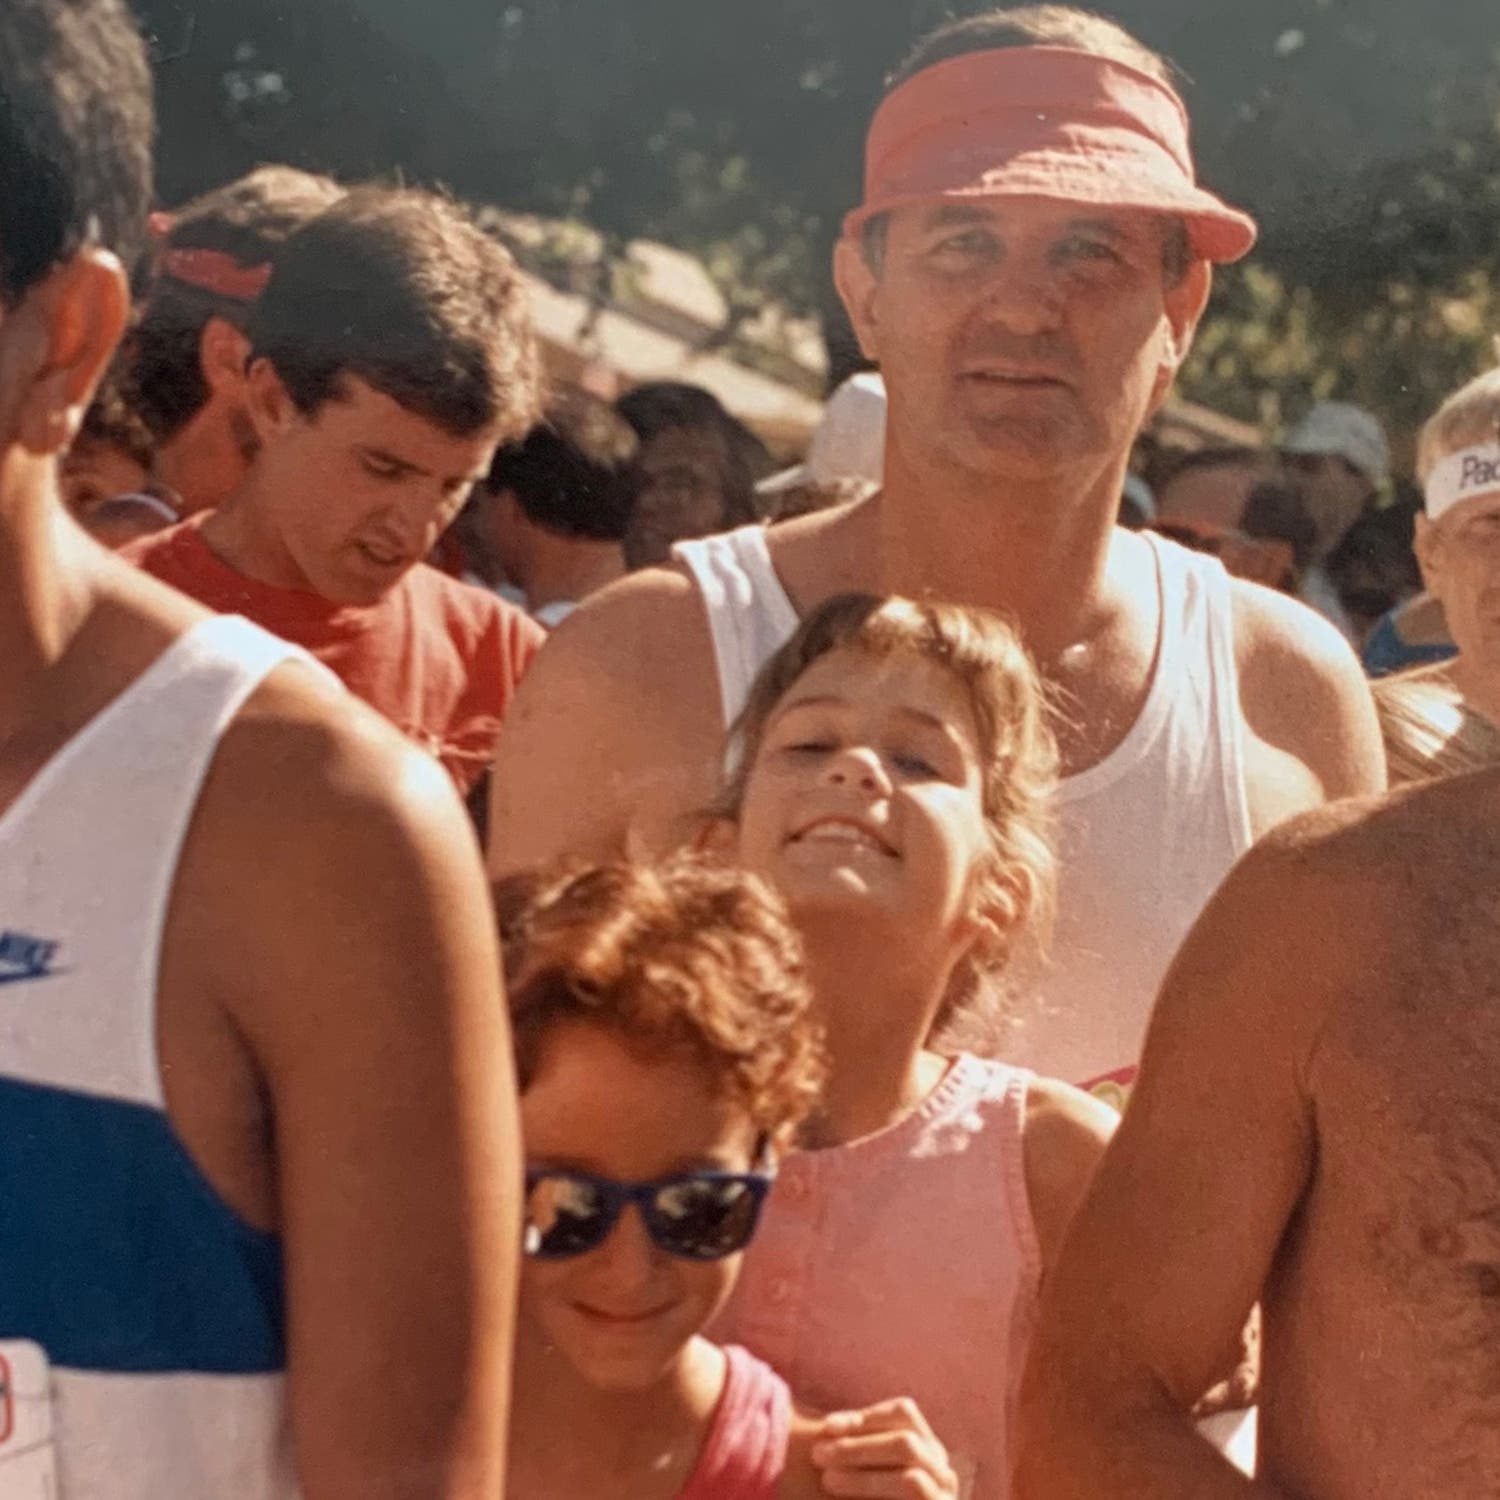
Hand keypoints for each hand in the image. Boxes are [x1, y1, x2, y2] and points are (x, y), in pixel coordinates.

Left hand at [810, 1397, 958, 1497]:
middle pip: (906, 1443)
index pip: (904, 1414)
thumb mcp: (866, 1473)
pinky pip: (915, 1498)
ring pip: (911, 1479)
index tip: (827, 1426)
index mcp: (927, 1448)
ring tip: (828, 1481)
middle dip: (858, 1446)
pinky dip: (875, 1497)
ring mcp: (945, 1499)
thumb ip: (856, 1452)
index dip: (865, 1416)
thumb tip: (827, 1429)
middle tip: (818, 1455)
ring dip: (864, 1479)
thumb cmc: (866, 1498)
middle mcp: (943, 1472)